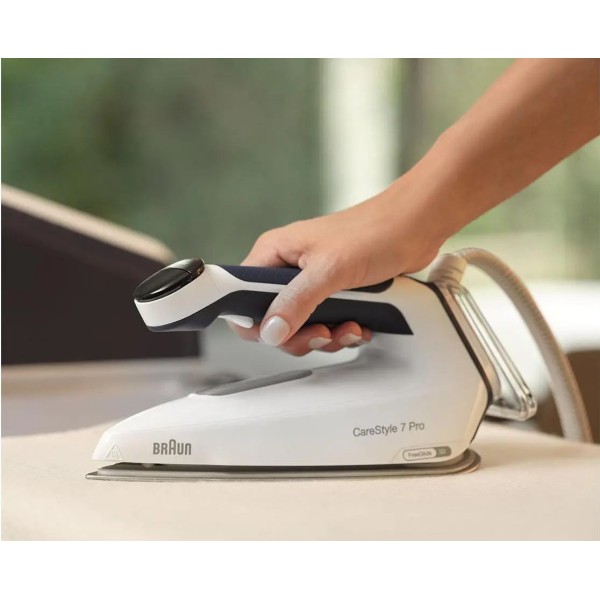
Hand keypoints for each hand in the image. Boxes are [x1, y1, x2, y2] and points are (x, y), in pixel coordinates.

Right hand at [230, 177, 446, 354]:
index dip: (255, 321)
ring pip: (300, 327)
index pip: (241, 295)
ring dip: (325, 337)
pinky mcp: (333, 292)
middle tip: (321, 334)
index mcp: (274, 253)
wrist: (416, 226)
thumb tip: (271, 331)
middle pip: (273, 320)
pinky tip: (358, 326)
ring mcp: (311, 281)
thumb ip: (296, 301)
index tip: (278, 333)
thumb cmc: (376, 232)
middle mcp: (288, 268)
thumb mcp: (330, 270)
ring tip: (348, 328)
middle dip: (299, 335)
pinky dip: (341, 332)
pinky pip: (325, 324)